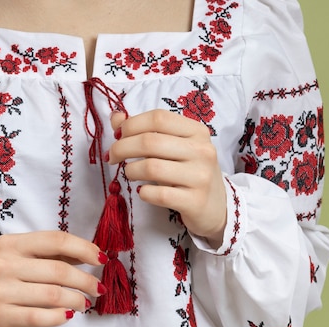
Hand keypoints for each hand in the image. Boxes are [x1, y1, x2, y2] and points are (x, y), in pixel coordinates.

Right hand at [0, 231, 105, 326]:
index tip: (101, 259)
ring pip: (53, 294)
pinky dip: (60, 316)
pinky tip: (68, 315)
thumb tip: (92, 254)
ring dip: (76, 300)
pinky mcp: (0, 314)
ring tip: (84, 303)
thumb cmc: (5, 281)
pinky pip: (40, 316)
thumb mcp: (23, 260)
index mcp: (11, 243)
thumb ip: (54, 256)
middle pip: (58, 270)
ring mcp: (0, 289)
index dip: (83, 248)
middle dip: (86, 280)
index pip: (55, 240)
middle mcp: (3, 263)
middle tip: (98, 289)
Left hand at [109, 109, 226, 247]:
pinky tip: (142, 191)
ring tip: (129, 174)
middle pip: (150, 142)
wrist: (217, 207)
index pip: (158, 118)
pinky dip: (143, 192)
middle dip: (121, 148)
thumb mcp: (174, 148)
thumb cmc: (189, 172)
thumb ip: (145, 130)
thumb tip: (116, 117)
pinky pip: (158, 194)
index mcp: (197, 131)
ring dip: (130, 170)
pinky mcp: (195, 201)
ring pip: (151, 167)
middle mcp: (202, 151)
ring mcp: (200, 176)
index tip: (118, 136)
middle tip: (112, 157)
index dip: (131, 125)